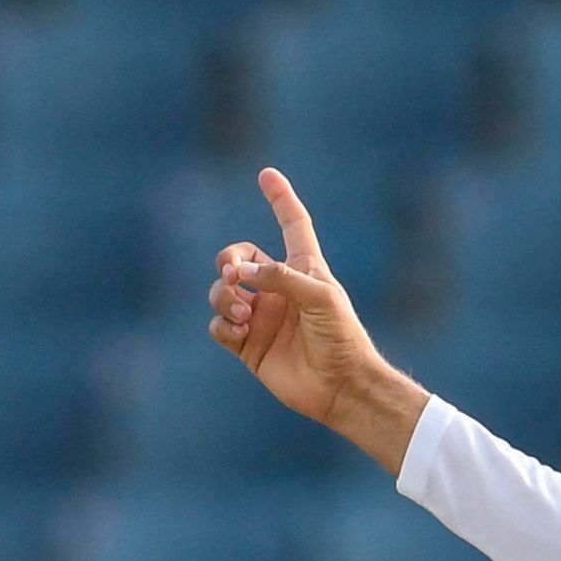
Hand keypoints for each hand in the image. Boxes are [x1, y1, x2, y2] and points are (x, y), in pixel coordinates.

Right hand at [205, 167, 428, 473]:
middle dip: (227, 260)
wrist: (342, 387)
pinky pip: (218, 325)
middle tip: (235, 276)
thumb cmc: (342, 338)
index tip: (267, 174)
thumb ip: (279, 277)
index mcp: (303, 270)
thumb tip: (237, 272)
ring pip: (222, 291)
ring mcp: (261, 316)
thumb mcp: (320, 298)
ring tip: (243, 313)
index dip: (280, 199)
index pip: (292, 225)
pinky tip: (237, 330)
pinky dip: (221, 324)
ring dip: (223, 296)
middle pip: (237, 257)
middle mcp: (279, 289)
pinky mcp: (248, 344)